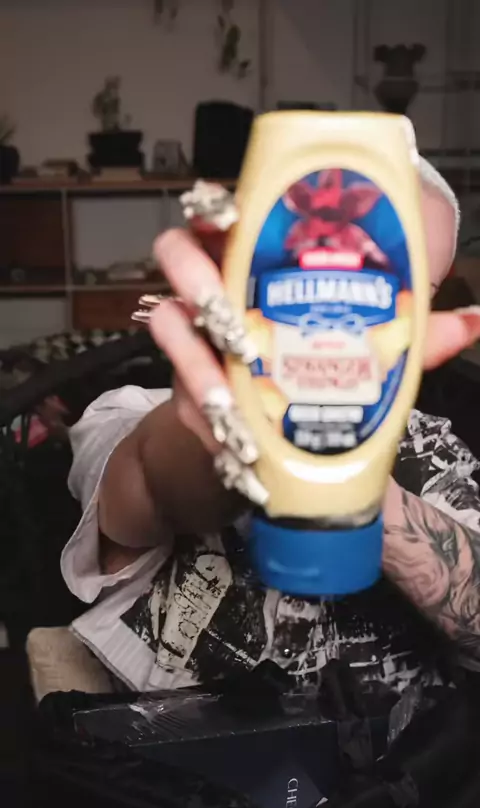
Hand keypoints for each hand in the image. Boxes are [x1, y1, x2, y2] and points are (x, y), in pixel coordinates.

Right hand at [136, 224, 479, 502]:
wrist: (278, 433)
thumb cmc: (324, 367)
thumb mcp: (372, 345)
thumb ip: (411, 333)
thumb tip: (469, 322)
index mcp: (262, 260)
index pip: (227, 212)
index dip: (216, 207)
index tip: (230, 214)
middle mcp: (222, 287)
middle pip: (179, 252)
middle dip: (192, 272)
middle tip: (219, 299)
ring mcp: (199, 336)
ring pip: (164, 318)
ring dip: (190, 352)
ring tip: (225, 385)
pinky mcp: (189, 387)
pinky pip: (178, 389)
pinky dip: (201, 408)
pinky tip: (228, 424)